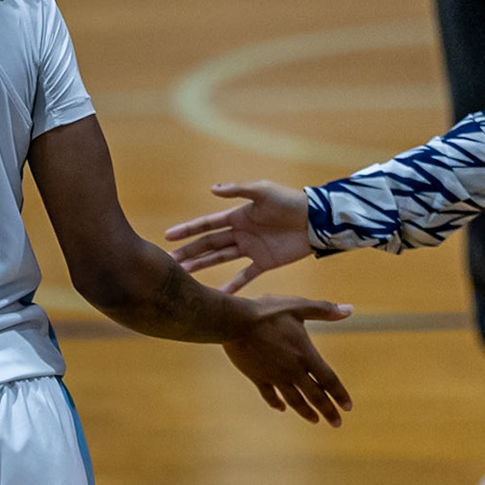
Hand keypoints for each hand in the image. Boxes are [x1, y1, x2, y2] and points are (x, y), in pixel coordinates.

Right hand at [164, 182, 309, 291]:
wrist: (316, 219)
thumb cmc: (290, 201)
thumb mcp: (263, 191)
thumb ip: (239, 190)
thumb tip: (212, 189)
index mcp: (237, 216)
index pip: (206, 224)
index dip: (187, 230)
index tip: (168, 237)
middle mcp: (240, 233)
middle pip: (209, 244)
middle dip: (189, 252)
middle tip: (171, 262)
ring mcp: (251, 249)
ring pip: (220, 258)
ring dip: (203, 265)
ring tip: (185, 274)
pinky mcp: (264, 262)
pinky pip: (245, 276)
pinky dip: (232, 285)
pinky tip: (218, 295)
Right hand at [221, 296, 353, 424]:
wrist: (234, 321)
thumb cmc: (266, 311)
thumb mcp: (298, 306)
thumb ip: (324, 309)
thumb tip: (350, 309)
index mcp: (305, 354)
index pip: (329, 380)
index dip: (340, 394)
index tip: (348, 407)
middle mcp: (292, 370)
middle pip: (315, 396)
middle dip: (328, 411)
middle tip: (337, 424)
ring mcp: (274, 376)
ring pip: (294, 400)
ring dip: (306, 412)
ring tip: (315, 420)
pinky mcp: (257, 376)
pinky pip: (269, 395)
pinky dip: (277, 403)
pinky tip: (282, 408)